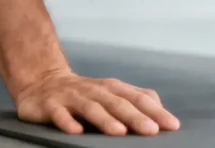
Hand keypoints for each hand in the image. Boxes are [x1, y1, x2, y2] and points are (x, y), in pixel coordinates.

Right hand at [15, 69, 180, 135]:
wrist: (42, 81)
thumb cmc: (84, 92)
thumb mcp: (110, 92)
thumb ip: (135, 98)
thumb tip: (160, 110)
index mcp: (111, 88)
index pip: (137, 98)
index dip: (155, 111)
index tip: (171, 125)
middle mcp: (94, 90)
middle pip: (117, 103)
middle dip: (135, 116)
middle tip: (151, 130)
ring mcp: (72, 97)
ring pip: (90, 108)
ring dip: (105, 119)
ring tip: (119, 132)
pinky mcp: (51, 106)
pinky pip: (59, 114)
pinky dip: (68, 122)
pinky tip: (76, 131)